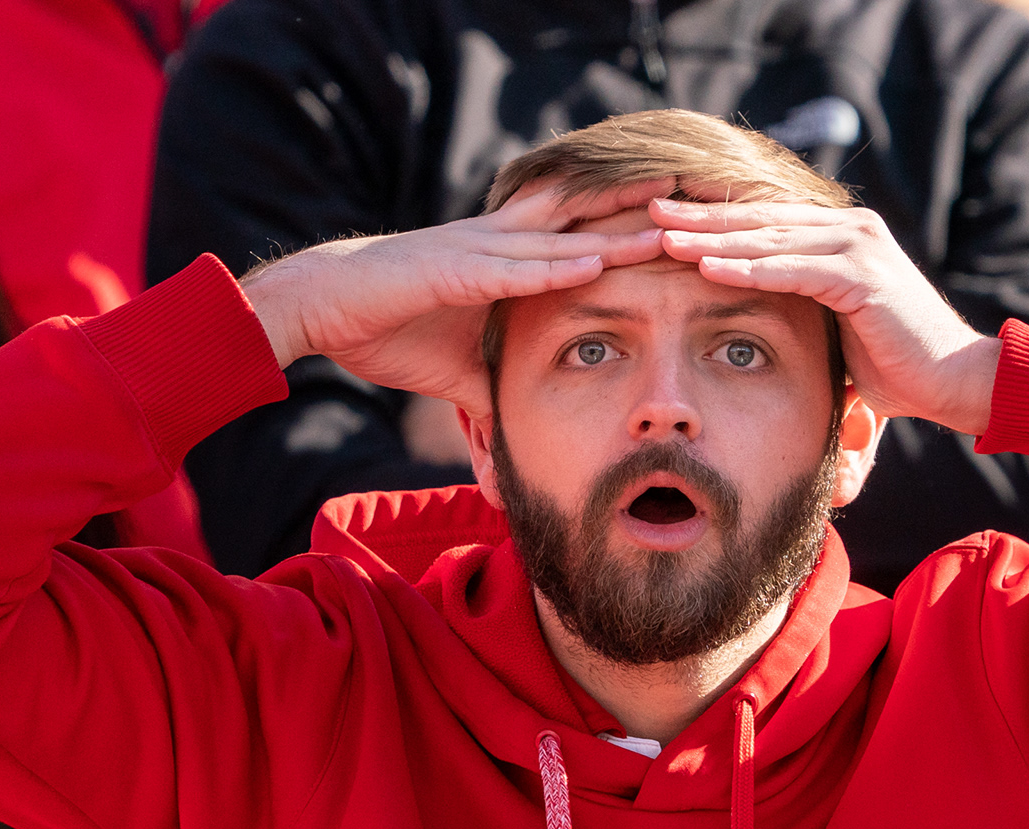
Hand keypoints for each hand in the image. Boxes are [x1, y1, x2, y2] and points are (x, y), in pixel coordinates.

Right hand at [241, 180, 671, 417]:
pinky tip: (591, 263)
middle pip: (586, 214)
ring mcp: (477, 251)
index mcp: (507, 255)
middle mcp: (500, 241)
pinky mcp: (449, 269)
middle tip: (705, 196)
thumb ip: (498, 389)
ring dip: (613, 228)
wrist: (323, 309)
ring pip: (559, 233)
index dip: (636, 224)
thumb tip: (523, 433)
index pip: (585, 231)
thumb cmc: (389, 329)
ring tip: (669, 220)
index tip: (691, 223)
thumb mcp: (461, 369)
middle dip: (642, 206)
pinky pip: (510, 268)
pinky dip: (552, 267)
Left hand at [652, 199, 1001, 434]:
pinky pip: (793, 270)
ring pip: (768, 239)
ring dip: (712, 239)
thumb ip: (806, 307)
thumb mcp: (839, 326)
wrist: (953, 379)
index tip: (666, 219)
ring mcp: (857, 247)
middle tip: (649, 213)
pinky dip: (748, 269)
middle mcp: (849, 229)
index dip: (714, 217)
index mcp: (841, 235)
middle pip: (759, 219)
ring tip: (663, 240)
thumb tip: (762, 323)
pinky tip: (708, 268)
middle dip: (701, 216)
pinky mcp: (862, 275)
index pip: (765, 220)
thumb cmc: (897, 363)